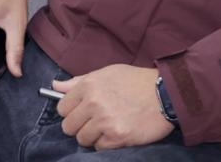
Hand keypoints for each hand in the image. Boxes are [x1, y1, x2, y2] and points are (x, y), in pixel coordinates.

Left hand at [56, 66, 173, 150]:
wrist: (166, 94)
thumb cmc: (136, 81)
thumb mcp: (107, 73)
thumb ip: (79, 81)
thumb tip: (55, 87)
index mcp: (89, 84)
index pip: (62, 108)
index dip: (71, 111)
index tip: (81, 112)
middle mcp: (94, 103)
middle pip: (68, 127)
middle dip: (80, 126)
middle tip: (95, 121)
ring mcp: (105, 121)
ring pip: (82, 139)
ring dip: (93, 136)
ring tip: (108, 126)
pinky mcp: (117, 137)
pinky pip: (99, 148)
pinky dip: (107, 143)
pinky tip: (118, 131)